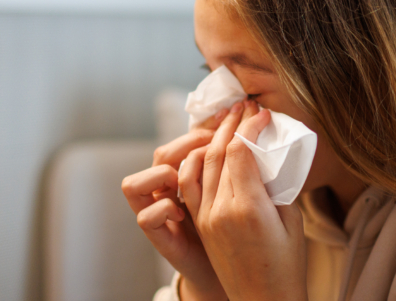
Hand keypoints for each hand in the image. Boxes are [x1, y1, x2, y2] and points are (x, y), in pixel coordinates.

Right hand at [122, 109, 230, 300]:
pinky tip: (182, 211)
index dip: (205, 128)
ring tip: (194, 171)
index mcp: (194, 179)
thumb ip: (241, 171)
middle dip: (188, 141)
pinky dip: (163, 209)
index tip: (231, 118)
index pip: (188, 143)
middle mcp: (171, 194)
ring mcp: (162, 216)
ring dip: (165, 173)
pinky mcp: (162, 239)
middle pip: (162, 154)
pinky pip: (147, 218)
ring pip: (136, 182)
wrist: (234, 275)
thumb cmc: (243, 233)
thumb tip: (258, 136)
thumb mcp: (245, 197)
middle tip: (218, 137)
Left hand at [180, 100, 307, 300]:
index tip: (262, 112)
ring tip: (227, 120)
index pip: (239, 151)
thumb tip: (267, 157)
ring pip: (200, 165)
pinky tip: (208, 148)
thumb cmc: (287, 266)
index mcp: (248, 208)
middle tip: (244, 105)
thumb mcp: (292, 222)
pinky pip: (191, 184)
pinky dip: (197, 160)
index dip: (249, 125)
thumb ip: (276, 186)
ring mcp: (206, 218)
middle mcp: (221, 210)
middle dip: (230, 124)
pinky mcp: (200, 224)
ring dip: (211, 138)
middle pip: (217, 152)